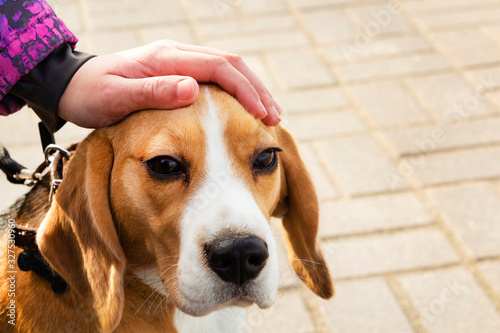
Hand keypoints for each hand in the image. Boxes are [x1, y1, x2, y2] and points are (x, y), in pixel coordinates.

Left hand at [58, 40, 280, 127]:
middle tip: (275, 117)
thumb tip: (193, 89)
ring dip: (251, 91)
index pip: (217, 67)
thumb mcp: (116, 97)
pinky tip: (246, 110)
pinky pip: (216, 79)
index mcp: (166, 57)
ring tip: (270, 114)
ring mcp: (179, 63)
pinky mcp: (179, 73)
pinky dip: (236, 93)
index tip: (260, 114)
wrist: (75, 86)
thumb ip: (153, 91)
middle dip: (256, 90)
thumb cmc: (93, 95)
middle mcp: (177, 55)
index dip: (243, 90)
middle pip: (230, 64)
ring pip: (227, 70)